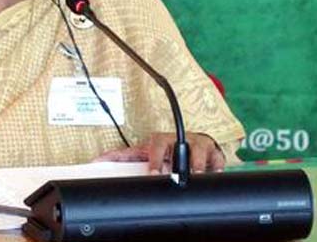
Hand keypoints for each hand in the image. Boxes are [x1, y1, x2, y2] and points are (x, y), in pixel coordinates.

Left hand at [95, 132, 224, 173]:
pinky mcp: (215, 154)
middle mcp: (182, 139)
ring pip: (201, 153)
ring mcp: (199, 145)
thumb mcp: (144, 152)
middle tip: (178, 176)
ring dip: (198, 166)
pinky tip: (213, 173)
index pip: (158, 144)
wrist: (190, 144)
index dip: (156, 158)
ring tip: (196, 176)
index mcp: (162, 140)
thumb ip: (122, 157)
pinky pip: (218, 161)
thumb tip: (98, 160)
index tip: (154, 173)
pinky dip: (216, 168)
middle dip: (182, 162)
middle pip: (183, 147)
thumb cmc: (164, 150)